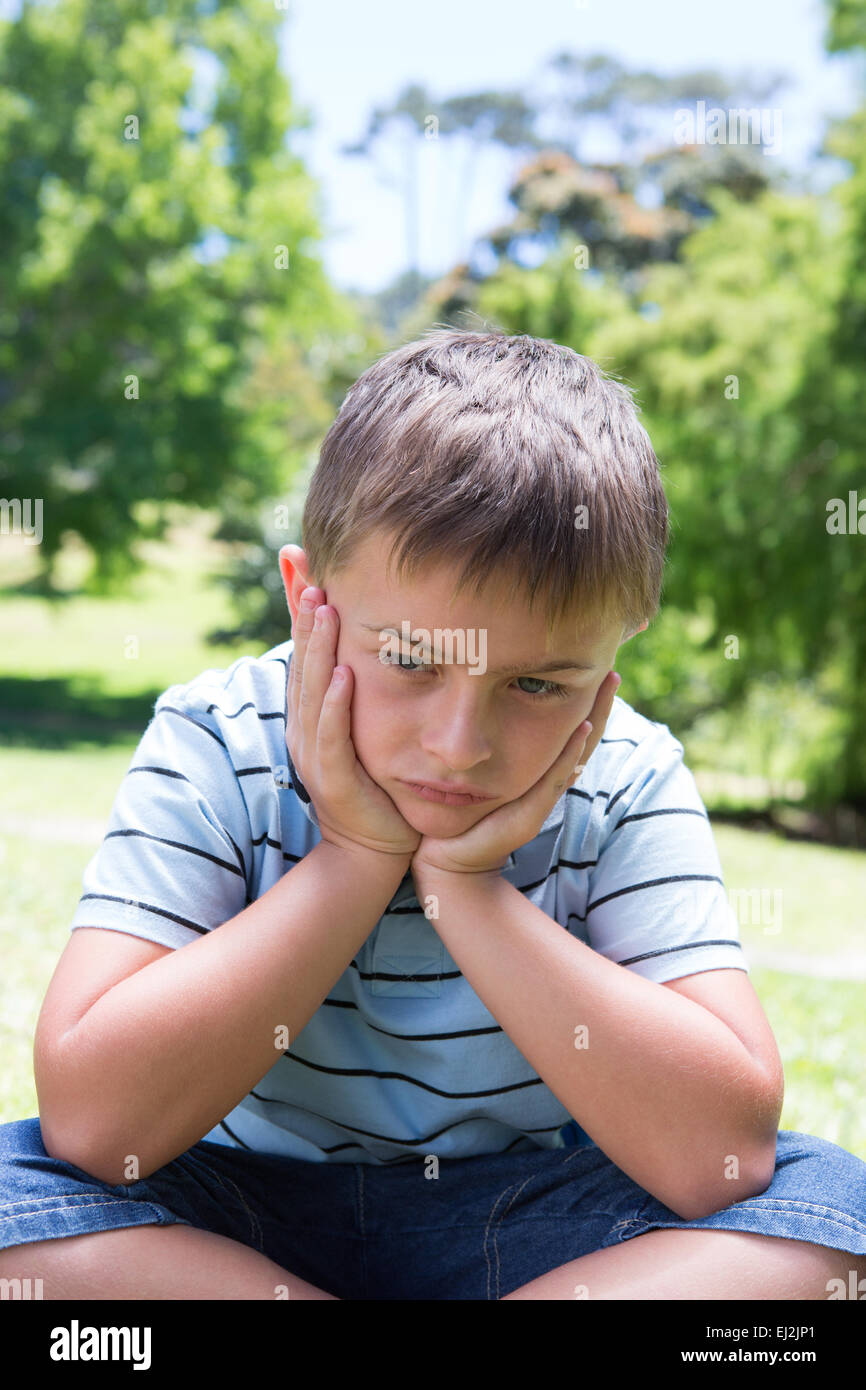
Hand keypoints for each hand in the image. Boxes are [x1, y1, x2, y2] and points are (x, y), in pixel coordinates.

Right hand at [285, 587, 421, 858]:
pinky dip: (335, 705)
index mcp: (312, 719)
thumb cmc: (377, 790)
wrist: (375, 853)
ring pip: (312, 692)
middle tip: (309, 574)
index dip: (303, 616)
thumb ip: (361, 696)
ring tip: (323, 608)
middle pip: (303, 665)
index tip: (307, 572)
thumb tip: (368, 653)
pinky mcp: (333, 781)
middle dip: (305, 620)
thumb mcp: (365, 733)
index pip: (305, 658)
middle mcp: (305, 732)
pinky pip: (332, 737)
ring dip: (317, 649)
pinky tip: (344, 675)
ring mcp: (314, 756)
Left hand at [410, 669, 622, 879]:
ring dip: (595, 718)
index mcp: (536, 774)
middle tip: (613, 671)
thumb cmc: (455, 817)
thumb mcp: (474, 776)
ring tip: (607, 686)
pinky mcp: (529, 815)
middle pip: (583, 740)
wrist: (445, 862)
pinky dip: (571, 751)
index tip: (596, 669)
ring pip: (577, 754)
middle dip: (599, 705)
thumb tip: (481, 711)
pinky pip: (555, 778)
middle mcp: (545, 785)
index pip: (569, 733)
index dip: (586, 704)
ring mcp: (540, 799)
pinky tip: (582, 725)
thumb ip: (483, 750)